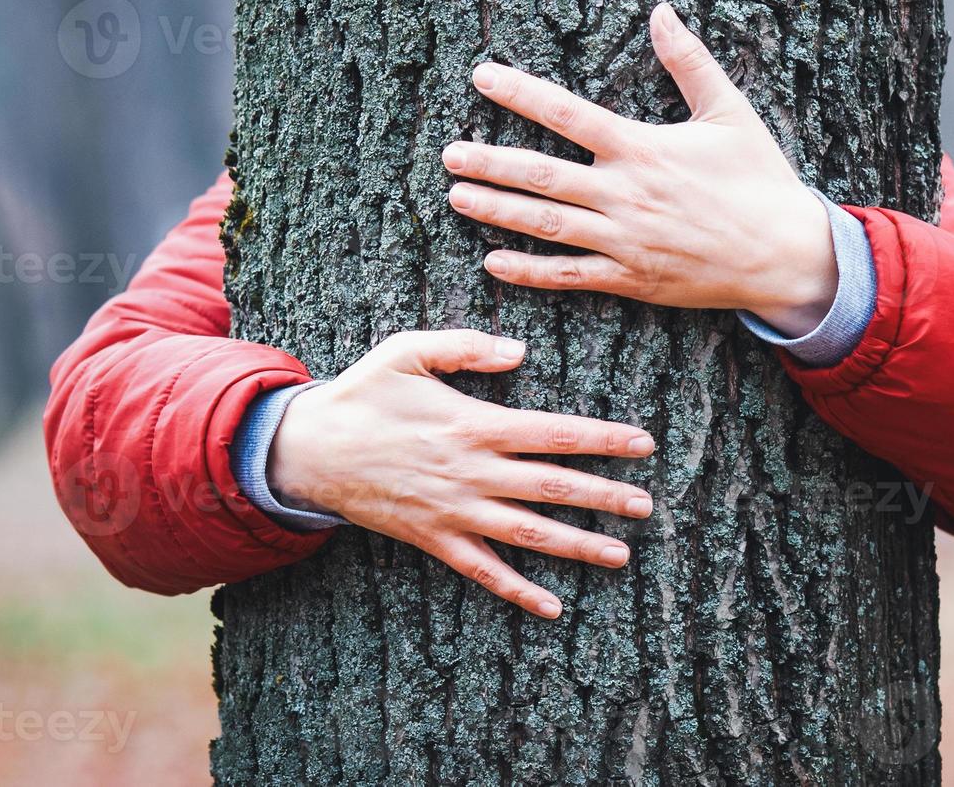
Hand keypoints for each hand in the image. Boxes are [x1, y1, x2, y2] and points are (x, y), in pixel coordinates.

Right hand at [266, 328, 655, 618]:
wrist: (307, 451)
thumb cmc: (363, 394)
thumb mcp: (407, 351)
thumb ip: (466, 346)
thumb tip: (520, 351)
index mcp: (473, 424)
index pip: (555, 433)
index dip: (603, 439)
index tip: (642, 443)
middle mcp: (472, 472)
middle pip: (552, 487)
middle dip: (605, 497)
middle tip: (647, 506)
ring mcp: (454, 511)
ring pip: (528, 533)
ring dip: (577, 545)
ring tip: (621, 553)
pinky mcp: (434, 539)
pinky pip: (483, 571)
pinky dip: (518, 591)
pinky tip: (552, 607)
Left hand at [443, 2, 838, 337]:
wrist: (786, 254)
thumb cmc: (760, 179)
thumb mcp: (730, 111)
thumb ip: (689, 60)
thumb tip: (661, 10)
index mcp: (643, 148)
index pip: (567, 114)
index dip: (520, 93)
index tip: (482, 77)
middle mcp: (626, 194)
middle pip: (541, 175)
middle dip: (490, 161)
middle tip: (448, 152)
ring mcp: (625, 241)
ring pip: (546, 225)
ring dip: (497, 210)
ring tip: (456, 196)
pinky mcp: (632, 279)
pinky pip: (570, 276)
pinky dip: (529, 272)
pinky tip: (492, 262)